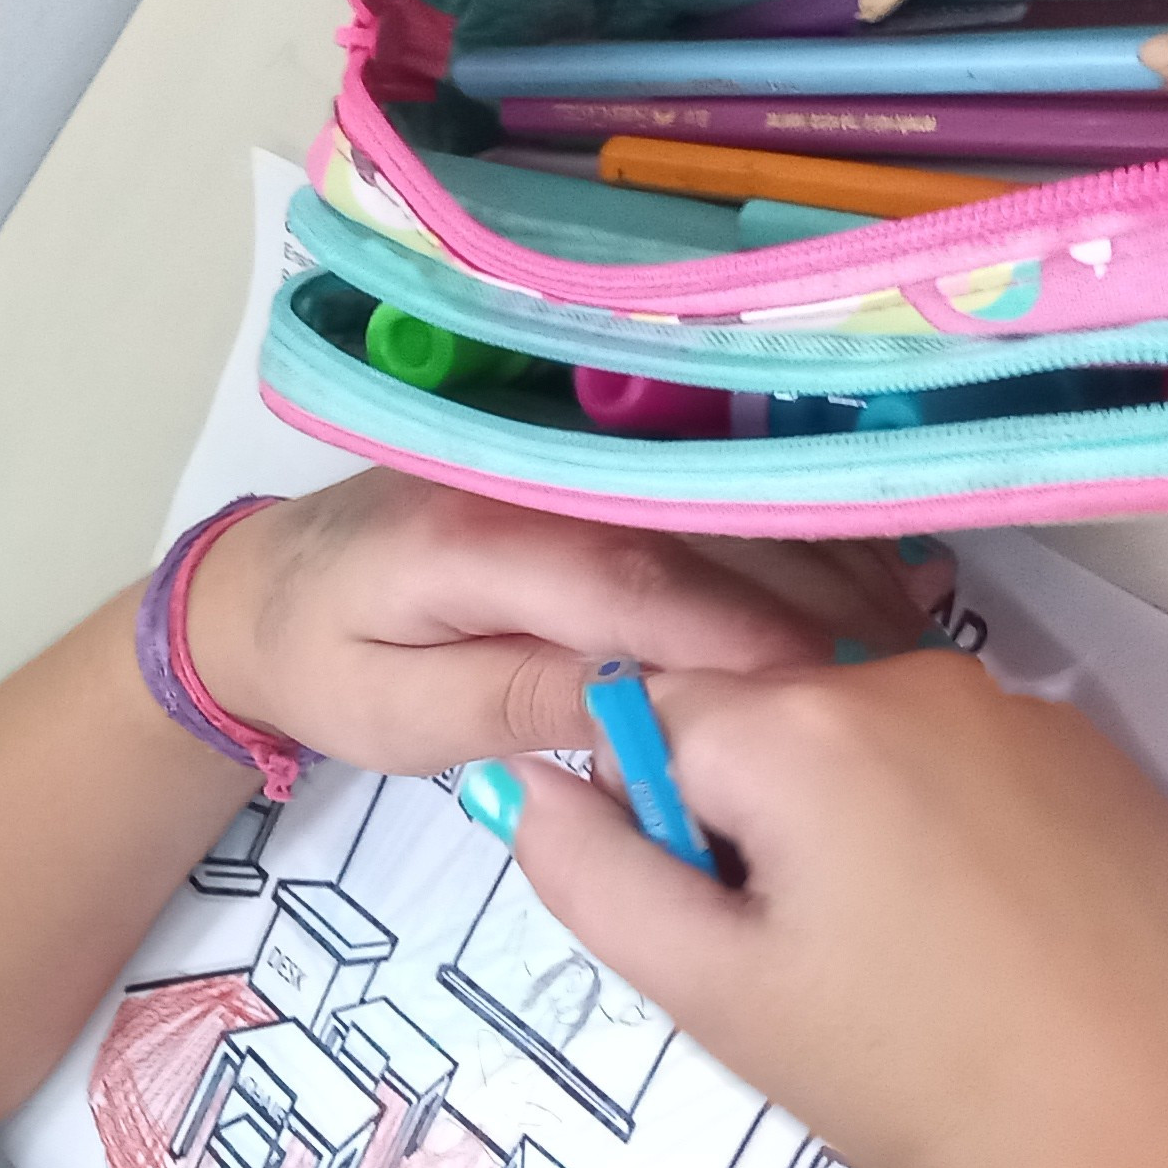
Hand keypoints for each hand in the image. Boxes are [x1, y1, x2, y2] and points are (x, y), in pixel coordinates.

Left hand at [180, 475, 945, 774]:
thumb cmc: (321, 663)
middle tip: (902, 672)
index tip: (820, 692)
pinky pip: (698, 490)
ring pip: (712, 500)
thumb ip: (511, 701)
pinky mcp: (588, 460)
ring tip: (907, 628)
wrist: (260, 587)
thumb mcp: (393, 715)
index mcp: (468, 530)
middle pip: (694, 527)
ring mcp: (565, 453)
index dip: (731, 633)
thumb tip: (638, 705)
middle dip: (803, 596)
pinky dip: (781, 529)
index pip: (626, 579)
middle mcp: (531, 470)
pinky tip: (856, 576)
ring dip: (815, 557)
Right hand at [497, 651, 1167, 1167]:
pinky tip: (1001, 951)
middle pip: (775, 727)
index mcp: (797, 726)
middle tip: (818, 970)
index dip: (661, 830)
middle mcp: (916, 680)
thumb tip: (529, 786)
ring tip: (918, 969)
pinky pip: (988, 776)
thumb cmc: (910, 1077)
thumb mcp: (713, 994)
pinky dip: (967, 842)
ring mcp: (1031, 714)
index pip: (651, 721)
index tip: (724, 931)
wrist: (1149, 1143)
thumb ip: (594, 879)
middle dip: (766, 826)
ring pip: (885, 750)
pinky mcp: (1115, 765)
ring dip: (866, 831)